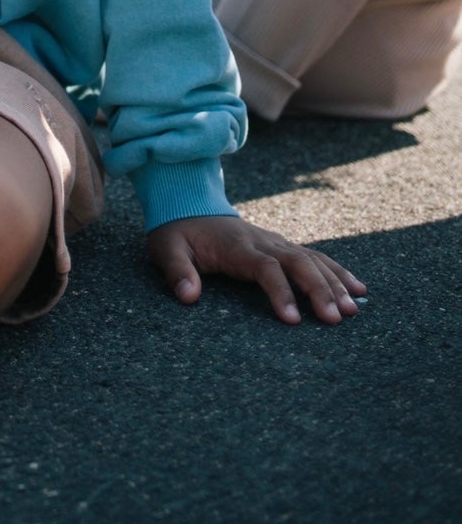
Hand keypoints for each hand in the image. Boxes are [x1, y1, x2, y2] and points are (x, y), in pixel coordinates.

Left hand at [146, 215, 365, 325]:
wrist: (187, 203)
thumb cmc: (177, 232)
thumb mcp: (166, 249)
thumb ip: (177, 271)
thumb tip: (188, 296)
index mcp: (236, 245)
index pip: (265, 267)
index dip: (280, 292)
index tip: (292, 320)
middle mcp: (262, 240)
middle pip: (297, 262)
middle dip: (320, 289)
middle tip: (337, 319)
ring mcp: (275, 241)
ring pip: (311, 259)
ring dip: (334, 283)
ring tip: (353, 310)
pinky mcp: (281, 245)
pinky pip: (314, 256)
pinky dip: (337, 271)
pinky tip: (358, 288)